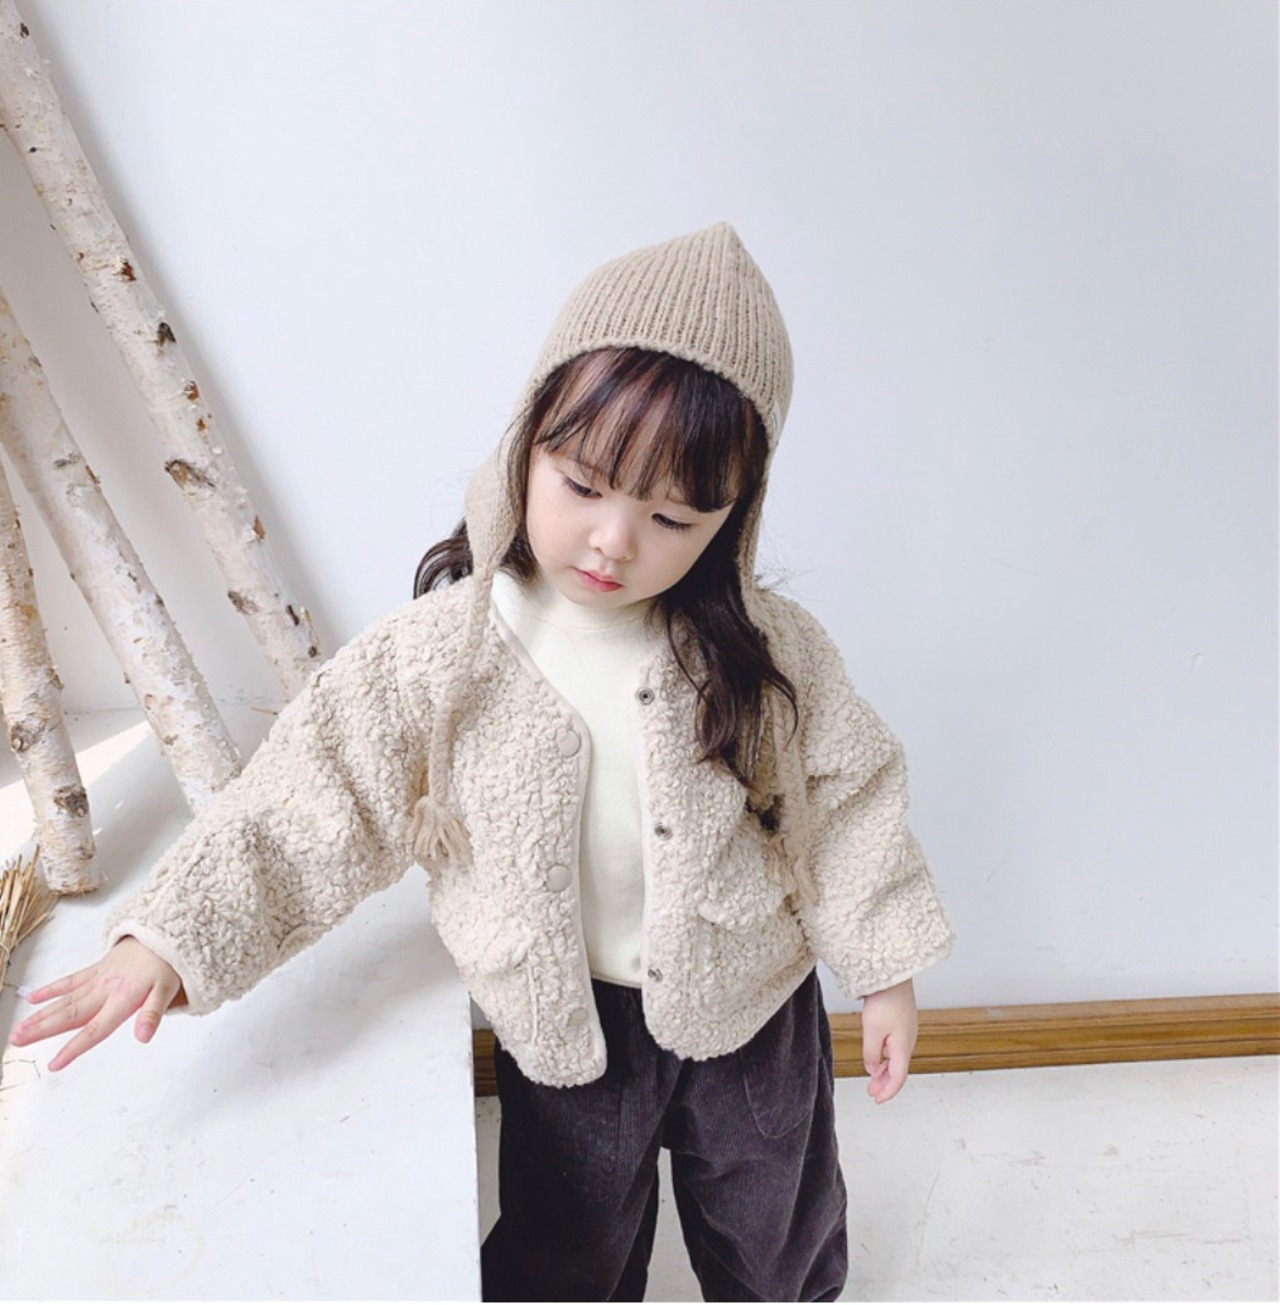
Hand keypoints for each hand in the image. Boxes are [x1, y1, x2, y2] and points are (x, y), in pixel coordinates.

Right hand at [8, 936, 184, 1071]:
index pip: (95, 1029)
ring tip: (19, 1030)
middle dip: (43, 1030)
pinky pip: (71, 980)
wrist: (165, 932)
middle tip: (17, 1042)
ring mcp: (98, 979)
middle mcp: (105, 990)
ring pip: (64, 999)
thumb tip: (143, 1037)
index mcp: (122, 999)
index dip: (74, 1047)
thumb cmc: (167, 964)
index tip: (54, 1064)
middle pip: (70, 1014)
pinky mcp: (96, 968)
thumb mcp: (168, 990)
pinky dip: (51, 989)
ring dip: (41, 1015)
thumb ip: (153, 1014)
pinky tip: (33, 998)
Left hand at [861, 977, 917, 1104]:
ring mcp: (905, 1031)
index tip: (876, 1099)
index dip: (888, 1092)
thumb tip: (872, 1068)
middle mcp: (908, 1040)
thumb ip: (871, 1053)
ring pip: (896, 1058)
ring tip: (872, 1078)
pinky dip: (885, 1056)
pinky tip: (876, 1056)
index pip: (898, 1077)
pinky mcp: (900, 1022)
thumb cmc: (885, 999)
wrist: (892, 974)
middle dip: (885, 1083)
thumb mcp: (872, 1030)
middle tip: (871, 1092)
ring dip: (884, 1070)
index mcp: (903, 1046)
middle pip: (898, 1069)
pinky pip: (894, 1047)